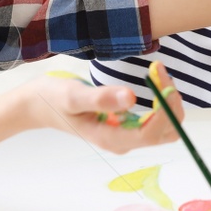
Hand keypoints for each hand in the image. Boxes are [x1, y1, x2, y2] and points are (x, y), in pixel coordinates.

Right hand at [22, 71, 186, 153]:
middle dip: (170, 102)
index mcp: (112, 138)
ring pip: (165, 125)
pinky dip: (161, 98)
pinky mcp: (127, 125)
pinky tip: (153, 79)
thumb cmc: (54, 99)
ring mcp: (126, 134)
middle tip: (159, 70)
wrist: (39, 104)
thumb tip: (131, 98)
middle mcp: (123, 141)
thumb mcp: (73, 96)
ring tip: (157, 72)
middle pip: (165, 131)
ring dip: (168, 99)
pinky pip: (156, 117)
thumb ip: (101, 98)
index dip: (165, 107)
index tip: (162, 78)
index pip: (153, 132)